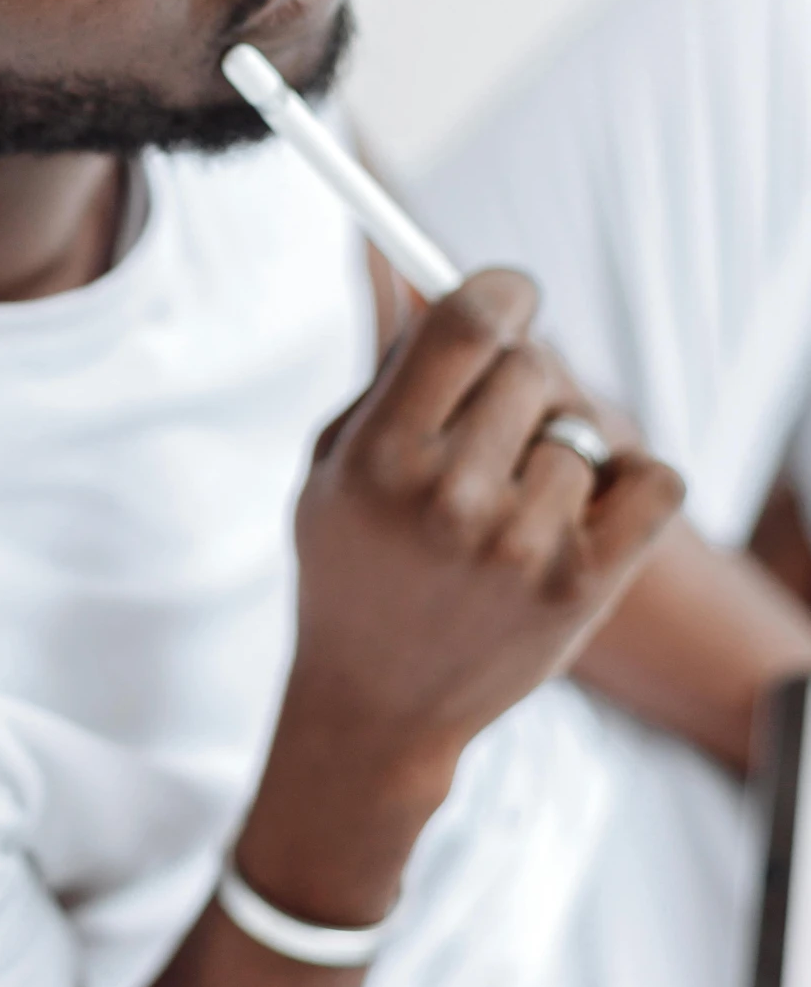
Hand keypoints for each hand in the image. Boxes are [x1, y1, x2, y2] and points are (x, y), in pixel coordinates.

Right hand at [240, 270, 683, 922]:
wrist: (375, 706)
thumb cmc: (352, 572)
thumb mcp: (332, 467)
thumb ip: (389, 375)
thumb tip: (440, 280)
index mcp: (381, 458)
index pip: (468, 321)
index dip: (500, 290)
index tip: (507, 300)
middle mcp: (451, 499)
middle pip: (532, 366)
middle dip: (518, 385)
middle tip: (495, 430)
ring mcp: (521, 547)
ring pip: (584, 429)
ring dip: (556, 452)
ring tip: (513, 501)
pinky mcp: (582, 588)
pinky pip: (655, 480)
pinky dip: (630, 484)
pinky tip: (583, 510)